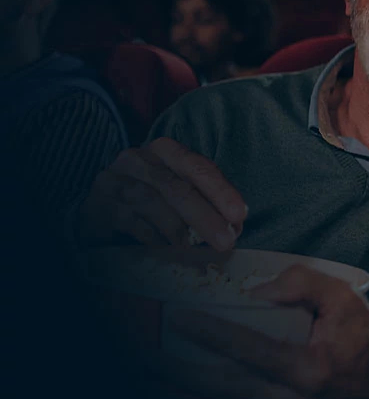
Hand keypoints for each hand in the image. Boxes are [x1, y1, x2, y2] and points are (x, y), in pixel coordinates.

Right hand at [78, 137, 246, 250]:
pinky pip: (129, 221)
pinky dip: (151, 236)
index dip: (220, 190)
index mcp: (164, 150)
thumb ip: (206, 201)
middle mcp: (137, 159)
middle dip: (205, 216)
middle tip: (225, 241)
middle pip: (176, 187)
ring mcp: (114, 180)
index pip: (196, 167)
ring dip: (178, 229)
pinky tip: (164, 247)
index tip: (239, 214)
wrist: (101, 209)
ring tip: (195, 248)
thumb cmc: (151, 200)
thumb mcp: (180, 192)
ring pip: (152, 203)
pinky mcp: (98, 204)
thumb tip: (235, 225)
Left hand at [143, 265, 368, 398]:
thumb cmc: (366, 339)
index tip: (177, 320)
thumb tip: (251, 293)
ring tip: (151, 394)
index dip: (210, 336)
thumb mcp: (344, 297)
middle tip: (143, 361)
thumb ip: (301, 283)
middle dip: (178, 377)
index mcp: (315, 369)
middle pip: (226, 394)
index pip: (249, 351)